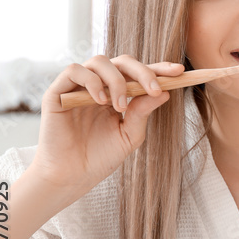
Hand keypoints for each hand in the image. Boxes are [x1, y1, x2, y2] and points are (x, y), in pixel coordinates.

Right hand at [30, 55, 184, 204]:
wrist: (72, 176)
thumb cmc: (101, 157)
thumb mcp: (130, 135)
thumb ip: (143, 112)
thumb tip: (164, 92)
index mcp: (117, 94)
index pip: (138, 74)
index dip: (158, 69)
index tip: (180, 71)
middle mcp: (98, 85)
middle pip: (122, 61)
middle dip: (143, 72)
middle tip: (155, 89)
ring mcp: (77, 87)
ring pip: (100, 61)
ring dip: (117, 81)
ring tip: (120, 107)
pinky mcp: (58, 92)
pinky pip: (74, 70)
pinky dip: (91, 81)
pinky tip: (101, 101)